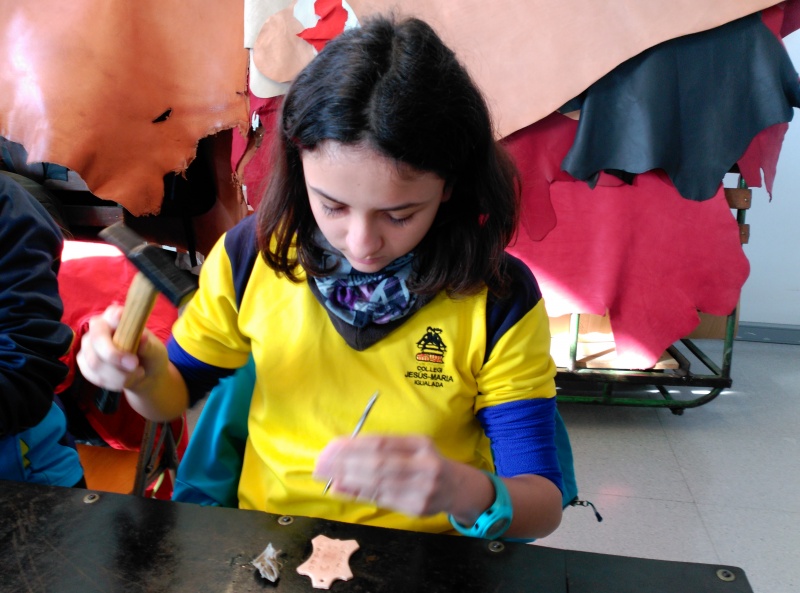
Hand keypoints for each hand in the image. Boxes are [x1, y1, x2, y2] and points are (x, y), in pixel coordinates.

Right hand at [75, 304, 164, 392]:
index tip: (121, 318)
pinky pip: (92, 375)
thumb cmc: (149, 355)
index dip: (114, 318)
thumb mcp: (156, 351)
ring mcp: (89, 346)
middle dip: (115, 356)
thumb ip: (148, 345)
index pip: (112, 313)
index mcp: (117, 318)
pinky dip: (112, 382)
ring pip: (94, 362)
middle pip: (97, 339)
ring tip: (138, 374)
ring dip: (118, 374)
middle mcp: (99, 329)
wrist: (145, 375)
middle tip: (135, 365)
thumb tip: (143, 338)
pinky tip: (126, 380)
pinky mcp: (85, 364)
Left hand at [314, 435, 465, 516]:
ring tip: (327, 477)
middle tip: (321, 463)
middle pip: (378, 464)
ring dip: (348, 480)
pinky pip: (382, 500)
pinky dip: (358, 494)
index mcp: (420, 444)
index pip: (381, 443)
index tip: (331, 446)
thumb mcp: (413, 446)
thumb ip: (384, 446)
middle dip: (345, 463)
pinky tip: (342, 490)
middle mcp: (424, 466)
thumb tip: (344, 449)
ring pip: (378, 484)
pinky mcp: (417, 509)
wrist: (457, 488)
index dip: (354, 445)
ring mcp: (422, 489)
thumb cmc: (427, 462)